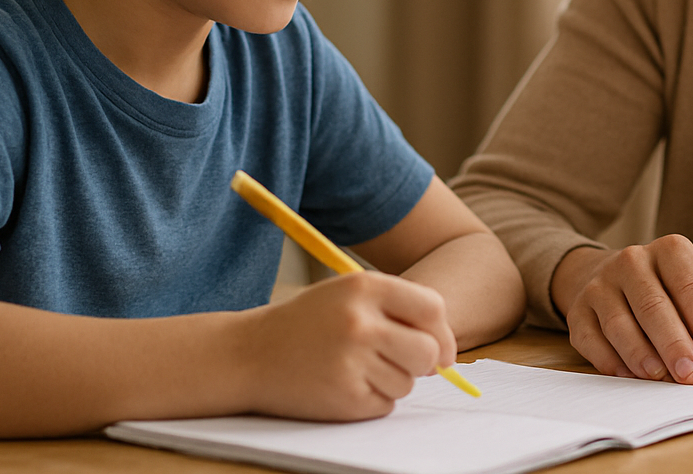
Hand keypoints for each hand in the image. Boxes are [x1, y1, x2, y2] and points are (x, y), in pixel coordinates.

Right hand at [242, 270, 455, 420]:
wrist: (248, 354)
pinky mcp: (343, 397)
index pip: (432, 308)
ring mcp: (351, 361)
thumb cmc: (306, 323)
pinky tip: (343, 384)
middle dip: (424, 363)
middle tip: (402, 362)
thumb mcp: (347, 295)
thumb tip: (445, 350)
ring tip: (355, 368)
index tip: (442, 349)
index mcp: (365, 287)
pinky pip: (385, 404)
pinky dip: (372, 400)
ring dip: (392, 381)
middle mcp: (360, 322)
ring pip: (407, 382)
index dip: (442, 333)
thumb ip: (395, 309)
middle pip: (427, 351)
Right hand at [552, 236, 692, 383]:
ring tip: (661, 378)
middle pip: (653, 305)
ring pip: (620, 323)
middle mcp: (632, 260)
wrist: (613, 279)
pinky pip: (592, 339)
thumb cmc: (669, 294)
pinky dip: (611, 360)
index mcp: (670, 251)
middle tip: (692, 375)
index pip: (688, 284)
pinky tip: (629, 376)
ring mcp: (601, 284)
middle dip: (675, 344)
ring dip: (642, 354)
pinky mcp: (579, 310)